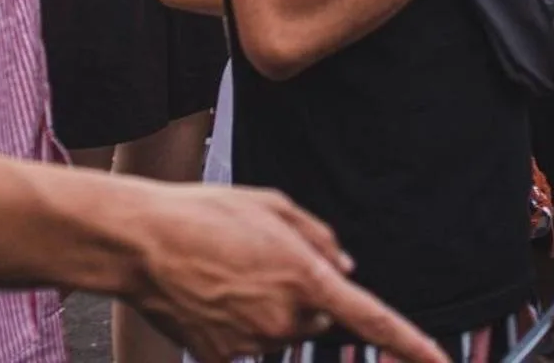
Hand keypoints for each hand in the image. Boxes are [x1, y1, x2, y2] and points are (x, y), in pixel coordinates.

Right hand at [125, 184, 445, 362]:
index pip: (374, 320)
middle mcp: (286, 317)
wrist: (139, 242)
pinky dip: (237, 324)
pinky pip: (246, 343)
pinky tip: (211, 295)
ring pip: (283, 330)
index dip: (414, 346)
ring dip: (269, 307)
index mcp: (307, 277)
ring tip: (229, 269)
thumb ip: (320, 238)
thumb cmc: (204, 214)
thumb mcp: (273, 206)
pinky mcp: (222, 356)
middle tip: (260, 259)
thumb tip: (346, 267)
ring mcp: (254, 342)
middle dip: (302, 295)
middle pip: (317, 317)